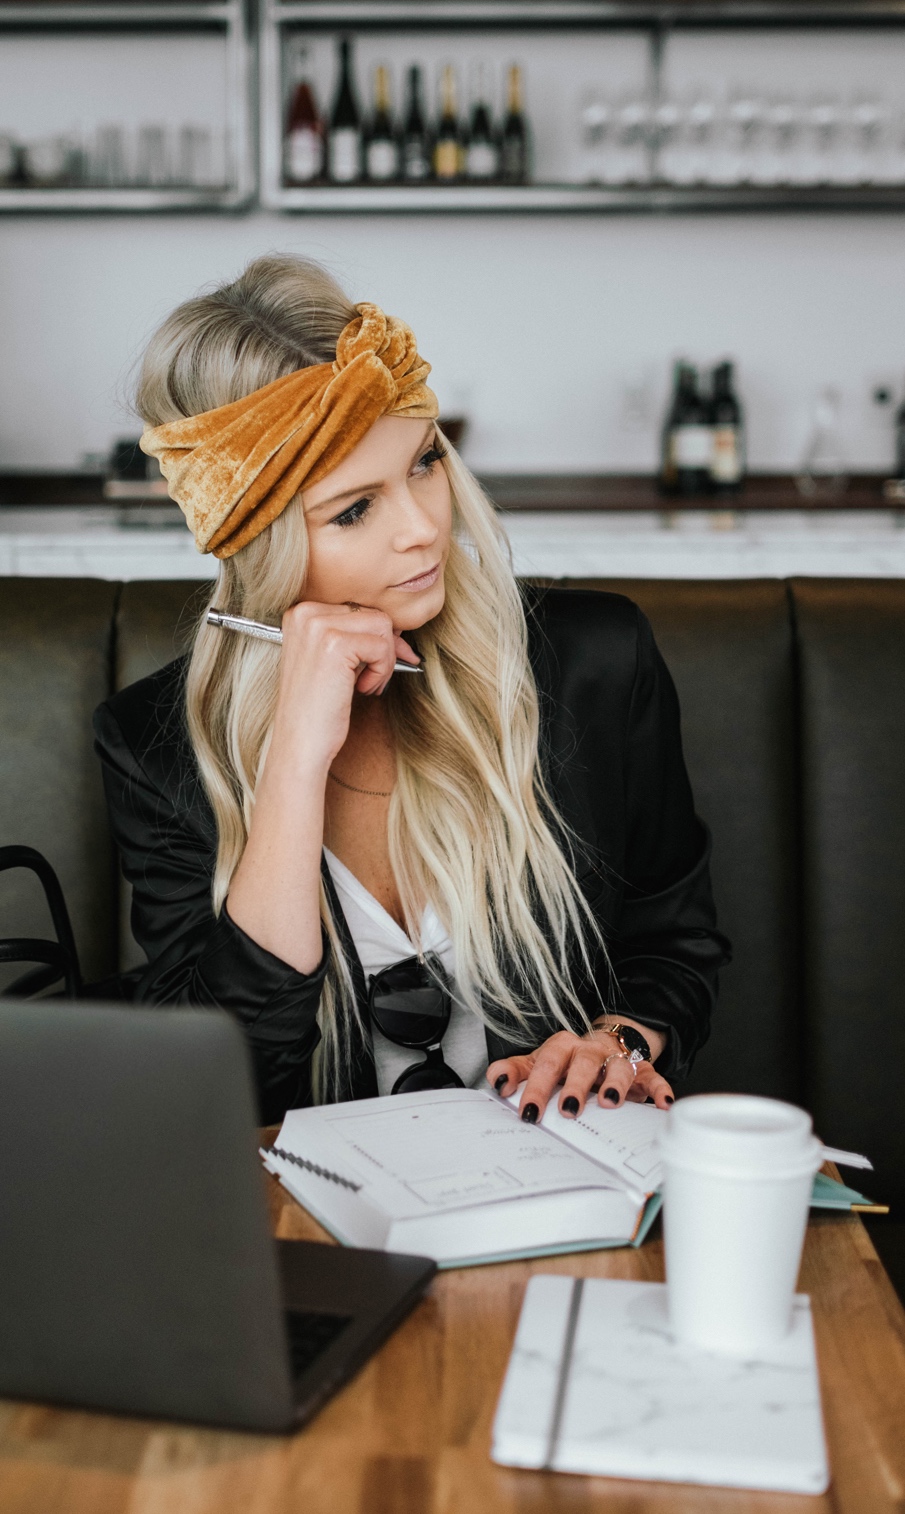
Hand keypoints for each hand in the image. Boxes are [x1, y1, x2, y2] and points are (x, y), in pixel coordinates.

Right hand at [271, 599, 419, 773]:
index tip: (382, 661)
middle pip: (373, 613)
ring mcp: (317, 626)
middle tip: (376, 678)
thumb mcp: (334, 661)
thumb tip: (398, 627)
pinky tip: (362, 688)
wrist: (300, 743)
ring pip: (382, 626)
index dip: (377, 636)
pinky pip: (382, 646)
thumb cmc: (316, 708)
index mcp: (300, 613)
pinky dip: (382, 670)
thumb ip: (356, 636)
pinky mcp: (335, 644)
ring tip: (367, 684)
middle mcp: (304, 613)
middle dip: (385, 648)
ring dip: (385, 659)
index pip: (358, 607)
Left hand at [487, 1019, 673, 1122]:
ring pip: (618, 1065)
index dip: (537, 1087)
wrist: (606, 1044)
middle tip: (568, 1109)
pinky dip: (659, 1089)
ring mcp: (617, 1058)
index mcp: (563, 1047)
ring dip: (615, 1082)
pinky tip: (661, 1104)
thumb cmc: (568, 1061)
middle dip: (576, 1085)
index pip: (547, 1063)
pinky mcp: (642, 1069)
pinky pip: (653, 1077)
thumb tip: (497, 1081)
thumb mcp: (539, 1064)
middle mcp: (590, 1050)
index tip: (529, 1111)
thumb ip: (515, 1071)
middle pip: (583, 1061)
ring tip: (610, 1102)